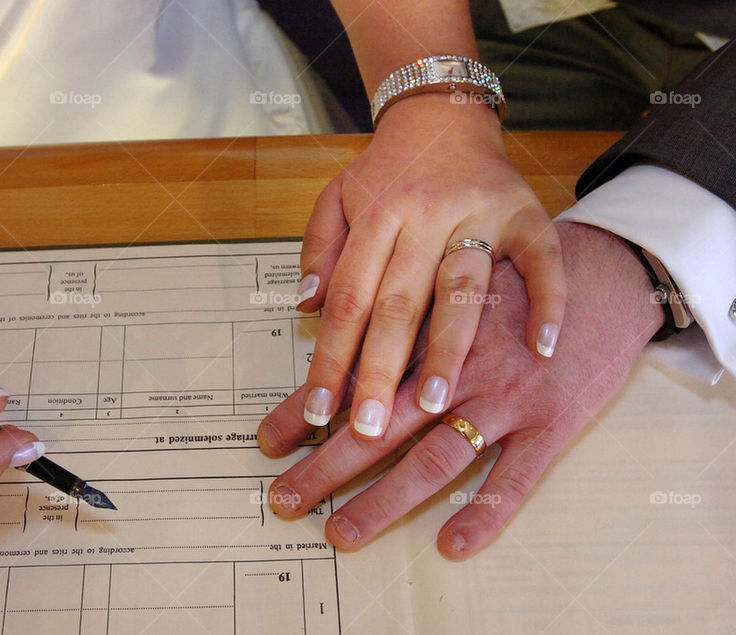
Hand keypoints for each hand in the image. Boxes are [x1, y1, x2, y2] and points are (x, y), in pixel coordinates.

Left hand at [259, 223, 663, 556]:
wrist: (605, 276)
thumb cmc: (517, 281)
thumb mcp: (452, 278)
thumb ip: (400, 308)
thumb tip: (326, 317)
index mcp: (428, 332)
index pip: (356, 377)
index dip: (309, 409)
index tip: (267, 441)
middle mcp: (458, 369)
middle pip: (382, 424)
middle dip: (327, 466)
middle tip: (284, 499)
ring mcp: (505, 399)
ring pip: (437, 457)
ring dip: (385, 499)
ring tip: (340, 531)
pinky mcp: (552, 423)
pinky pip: (517, 477)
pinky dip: (485, 512)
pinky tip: (452, 544)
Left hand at [296, 94, 564, 444]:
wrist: (445, 113)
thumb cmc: (386, 169)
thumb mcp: (336, 196)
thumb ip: (318, 249)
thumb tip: (305, 305)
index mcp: (377, 214)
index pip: (349, 297)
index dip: (331, 356)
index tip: (319, 411)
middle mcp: (426, 216)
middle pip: (398, 303)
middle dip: (380, 370)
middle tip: (368, 430)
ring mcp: (481, 215)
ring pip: (462, 288)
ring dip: (448, 347)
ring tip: (435, 403)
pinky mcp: (527, 215)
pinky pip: (542, 261)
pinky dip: (547, 301)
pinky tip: (543, 349)